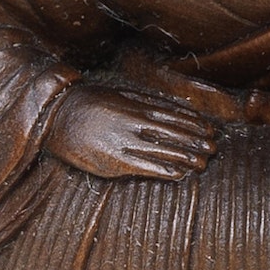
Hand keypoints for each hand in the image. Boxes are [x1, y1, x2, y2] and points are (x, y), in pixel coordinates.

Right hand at [45, 84, 216, 180]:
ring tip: (204, 163)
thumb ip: (146, 102)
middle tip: (214, 148)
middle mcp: (132, 125)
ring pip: (161, 152)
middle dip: (196, 142)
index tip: (211, 130)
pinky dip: (162, 171)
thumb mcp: (120, 95)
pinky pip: (142, 168)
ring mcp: (122, 145)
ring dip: (185, 158)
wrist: (55, 117)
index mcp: (135, 107)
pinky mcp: (111, 163)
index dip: (195, 125)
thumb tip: (175, 110)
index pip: (173, 116)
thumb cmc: (91, 103)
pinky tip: (179, 174)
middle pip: (172, 135)